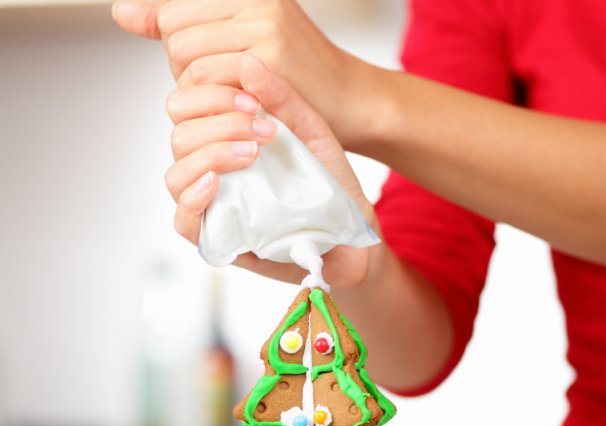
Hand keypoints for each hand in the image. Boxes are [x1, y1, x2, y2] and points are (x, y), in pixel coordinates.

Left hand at [111, 0, 357, 141]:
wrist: (352, 99)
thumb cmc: (298, 74)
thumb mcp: (241, 35)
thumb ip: (183, 22)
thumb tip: (123, 13)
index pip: (172, 12)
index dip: (183, 45)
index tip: (218, 64)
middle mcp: (255, 0)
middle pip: (172, 29)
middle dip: (186, 64)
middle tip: (226, 85)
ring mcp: (262, 23)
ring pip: (183, 53)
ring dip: (198, 85)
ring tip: (234, 95)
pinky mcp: (267, 57)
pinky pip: (205, 76)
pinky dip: (215, 99)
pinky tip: (243, 105)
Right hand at [168, 52, 377, 288]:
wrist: (352, 233)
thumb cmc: (330, 184)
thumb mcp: (313, 133)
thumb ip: (282, 97)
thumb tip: (248, 60)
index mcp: (226, 136)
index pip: (188, 104)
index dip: (212, 95)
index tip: (253, 102)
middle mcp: (211, 167)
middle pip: (179, 133)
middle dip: (218, 124)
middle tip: (263, 130)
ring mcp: (211, 202)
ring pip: (176, 172)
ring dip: (211, 155)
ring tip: (253, 154)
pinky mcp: (217, 238)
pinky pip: (183, 220)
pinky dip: (194, 197)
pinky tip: (216, 182)